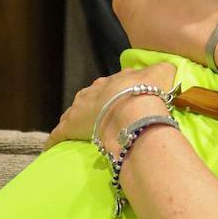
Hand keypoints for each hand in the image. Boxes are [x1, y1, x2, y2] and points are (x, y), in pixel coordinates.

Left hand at [47, 63, 176, 151]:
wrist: (133, 111)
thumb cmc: (149, 93)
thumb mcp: (163, 74)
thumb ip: (163, 71)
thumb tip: (165, 70)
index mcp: (114, 80)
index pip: (112, 85)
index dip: (118, 93)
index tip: (123, 102)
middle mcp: (93, 91)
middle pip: (90, 98)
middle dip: (95, 106)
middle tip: (104, 118)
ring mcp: (79, 109)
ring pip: (73, 114)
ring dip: (77, 121)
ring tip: (82, 131)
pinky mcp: (69, 128)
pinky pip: (58, 134)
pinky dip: (55, 140)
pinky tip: (52, 148)